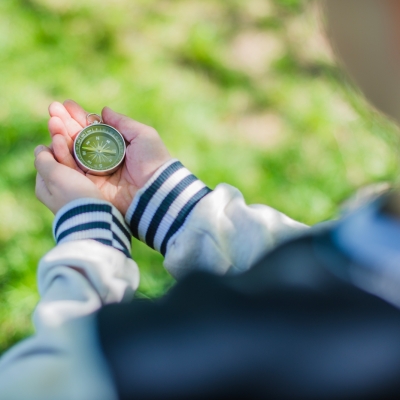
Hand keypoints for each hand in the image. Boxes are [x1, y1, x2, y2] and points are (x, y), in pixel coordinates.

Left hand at [34, 146, 105, 213]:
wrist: (96, 217)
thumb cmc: (73, 194)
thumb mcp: (53, 174)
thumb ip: (43, 160)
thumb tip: (39, 149)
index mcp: (44, 187)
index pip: (45, 161)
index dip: (53, 148)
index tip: (63, 140)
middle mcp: (57, 192)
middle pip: (60, 165)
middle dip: (66, 151)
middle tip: (77, 141)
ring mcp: (73, 194)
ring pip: (74, 170)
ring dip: (79, 158)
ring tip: (89, 148)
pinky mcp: (88, 196)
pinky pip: (86, 177)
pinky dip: (89, 168)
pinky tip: (96, 163)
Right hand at [48, 100, 171, 214]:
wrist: (156, 190)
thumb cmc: (154, 161)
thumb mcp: (143, 136)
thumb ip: (122, 123)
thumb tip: (104, 110)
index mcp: (115, 145)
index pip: (92, 128)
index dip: (79, 116)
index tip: (66, 104)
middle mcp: (103, 158)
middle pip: (78, 138)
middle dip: (64, 123)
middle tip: (53, 108)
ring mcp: (95, 172)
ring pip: (71, 152)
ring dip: (60, 135)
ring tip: (53, 122)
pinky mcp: (90, 186)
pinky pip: (71, 171)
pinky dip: (61, 156)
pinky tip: (55, 141)